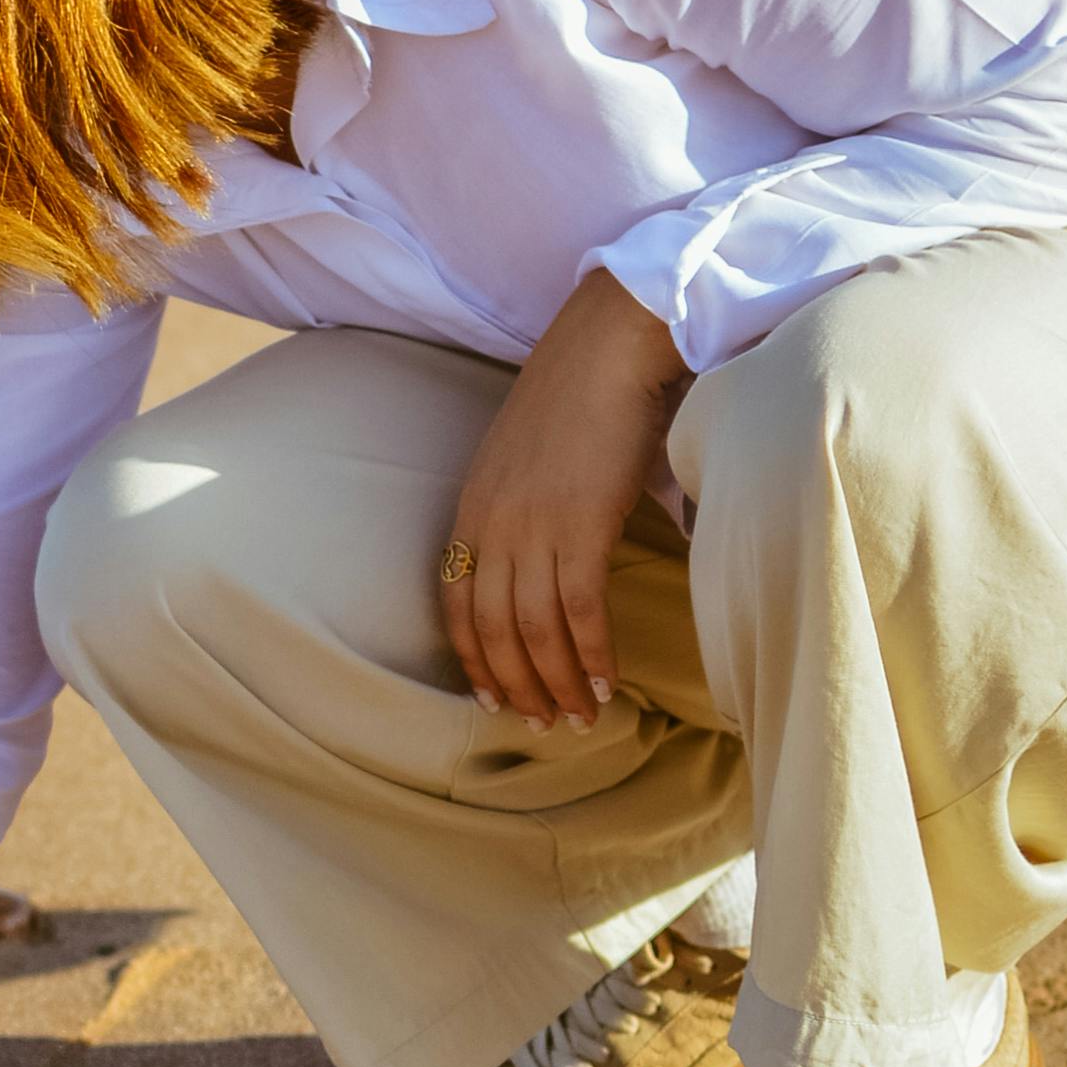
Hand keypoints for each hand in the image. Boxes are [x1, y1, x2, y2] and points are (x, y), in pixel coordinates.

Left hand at [441, 269, 685, 730]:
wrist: (611, 343)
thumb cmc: (581, 393)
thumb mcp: (530, 458)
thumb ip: (527, 508)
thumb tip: (554, 552)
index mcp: (472, 507)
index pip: (454, 602)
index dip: (472, 657)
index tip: (493, 695)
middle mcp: (492, 523)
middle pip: (491, 628)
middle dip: (516, 685)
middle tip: (542, 723)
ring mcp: (533, 526)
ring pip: (533, 629)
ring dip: (557, 681)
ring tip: (579, 717)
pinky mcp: (581, 525)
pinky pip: (580, 609)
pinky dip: (590, 652)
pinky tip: (605, 682)